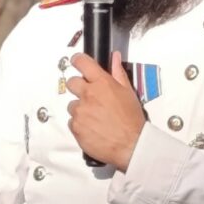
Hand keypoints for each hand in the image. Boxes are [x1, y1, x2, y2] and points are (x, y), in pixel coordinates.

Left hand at [66, 50, 144, 171]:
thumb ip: (118, 73)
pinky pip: (72, 122)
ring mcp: (80, 111)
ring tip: (95, 118)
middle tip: (89, 97)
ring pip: (72, 105)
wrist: (130, 145)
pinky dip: (80, 124)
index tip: (77, 62)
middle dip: (78, 87)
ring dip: (80, 109)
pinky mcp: (75, 126)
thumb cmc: (131, 120)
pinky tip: (92, 128)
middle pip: (71, 83)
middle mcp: (88, 95)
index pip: (82, 63)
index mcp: (102, 83)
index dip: (77, 60)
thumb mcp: (128, 92)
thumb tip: (114, 58)